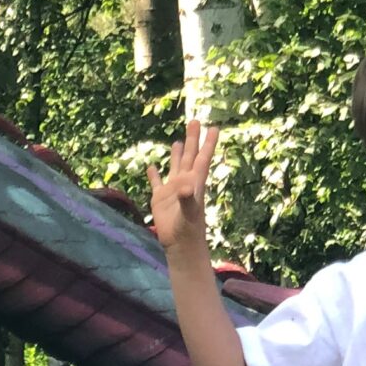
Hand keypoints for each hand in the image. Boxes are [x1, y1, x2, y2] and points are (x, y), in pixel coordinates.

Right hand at [149, 123, 220, 258]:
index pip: (202, 158)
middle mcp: (185, 182)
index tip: (214, 127)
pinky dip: (154, 174)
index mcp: (194, 182)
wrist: (180, 244)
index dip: (208, 143)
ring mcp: (172, 190)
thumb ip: (187, 199)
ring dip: (177, 154)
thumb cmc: (188, 230)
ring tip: (178, 141)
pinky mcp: (160, 198)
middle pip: (190, 156)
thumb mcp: (189, 213)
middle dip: (193, 139)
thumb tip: (184, 186)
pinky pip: (157, 182)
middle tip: (195, 121)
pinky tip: (151, 166)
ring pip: (175, 166)